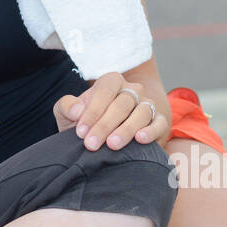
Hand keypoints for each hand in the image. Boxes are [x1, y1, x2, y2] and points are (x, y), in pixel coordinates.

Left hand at [53, 72, 169, 149]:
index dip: (93, 111)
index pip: (105, 90)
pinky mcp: (159, 122)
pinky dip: (150, 131)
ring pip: (141, 112)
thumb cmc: (85, 123)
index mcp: (111, 82)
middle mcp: (132, 90)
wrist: (103, 140)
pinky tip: (139, 139)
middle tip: (91, 144)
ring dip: (126, 129)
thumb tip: (77, 111)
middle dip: (104, 125)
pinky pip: (159, 123)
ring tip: (112, 145)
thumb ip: (66, 107)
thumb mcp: (68, 113)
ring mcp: (147, 104)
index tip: (80, 132)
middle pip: (122, 103)